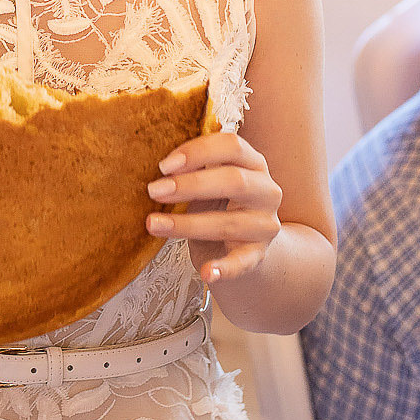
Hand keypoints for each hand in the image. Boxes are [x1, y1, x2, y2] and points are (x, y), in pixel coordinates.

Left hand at [146, 131, 282, 286]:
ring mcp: (265, 224)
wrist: (246, 244)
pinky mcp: (258, 255)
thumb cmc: (219, 204)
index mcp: (253, 163)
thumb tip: (160, 167)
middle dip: (190, 185)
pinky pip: (243, 262)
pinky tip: (207, 273)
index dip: (198, 152)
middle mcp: (266, 191)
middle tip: (154, 191)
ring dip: (187, 224)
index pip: (232, 146)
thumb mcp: (211, 180)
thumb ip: (195, 169)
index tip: (164, 165)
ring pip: (228, 223)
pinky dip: (225, 269)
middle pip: (233, 180)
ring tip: (153, 224)